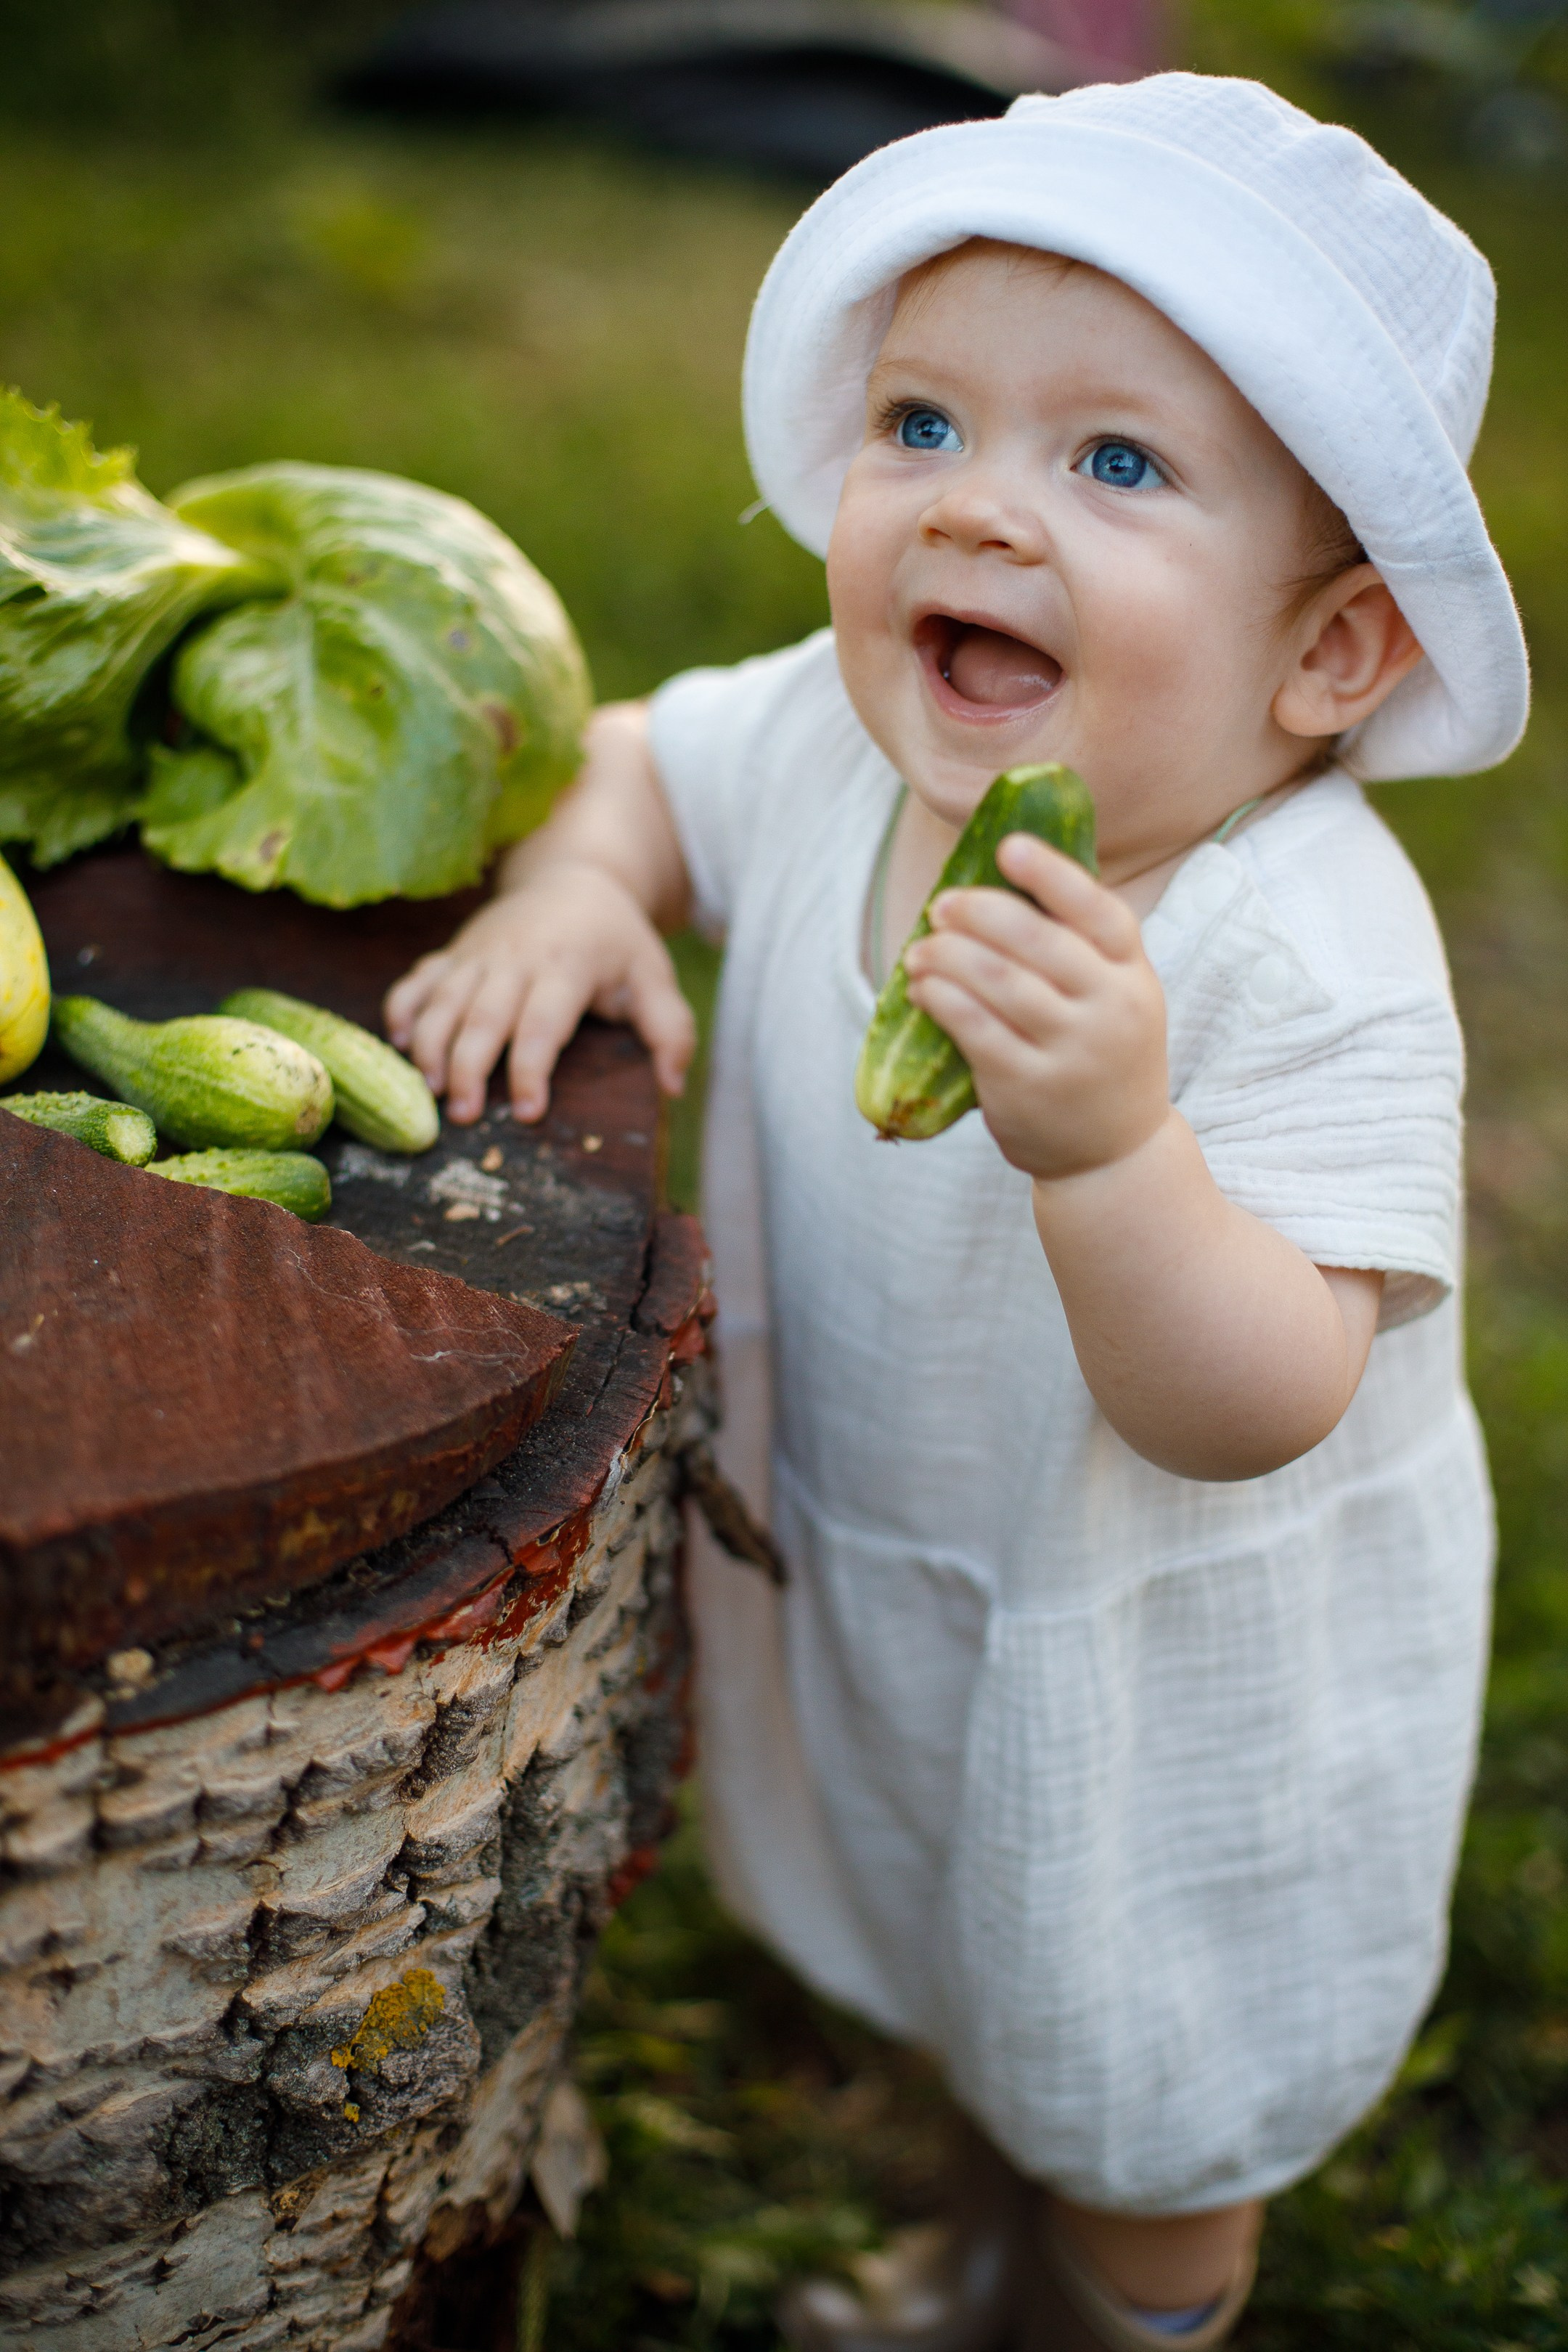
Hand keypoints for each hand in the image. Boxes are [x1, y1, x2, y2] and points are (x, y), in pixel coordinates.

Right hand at [384, 860, 695, 1124]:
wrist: (572, 877)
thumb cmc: (616, 940)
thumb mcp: (654, 975)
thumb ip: (669, 1029)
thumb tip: (673, 1086)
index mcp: (567, 966)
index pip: (543, 1022)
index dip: (532, 1068)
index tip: (527, 1111)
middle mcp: (515, 958)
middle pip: (483, 1016)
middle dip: (469, 1066)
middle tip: (463, 1116)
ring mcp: (477, 953)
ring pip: (442, 1000)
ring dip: (430, 1046)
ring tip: (430, 1091)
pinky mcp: (452, 952)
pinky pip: (417, 980)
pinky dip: (402, 1011)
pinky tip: (399, 1047)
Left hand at [901, 833, 1167, 1180]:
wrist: (1115, 1154)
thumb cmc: (1101, 1055)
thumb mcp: (1115, 996)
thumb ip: (1078, 946)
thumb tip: (1003, 875)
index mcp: (1133, 973)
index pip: (1099, 912)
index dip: (1052, 875)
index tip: (1008, 847)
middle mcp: (1110, 1009)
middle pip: (1038, 942)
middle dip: (980, 913)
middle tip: (941, 904)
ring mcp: (1071, 1051)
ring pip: (999, 983)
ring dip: (949, 955)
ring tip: (920, 947)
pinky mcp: (1027, 1086)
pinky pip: (975, 1029)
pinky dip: (942, 999)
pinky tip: (922, 988)